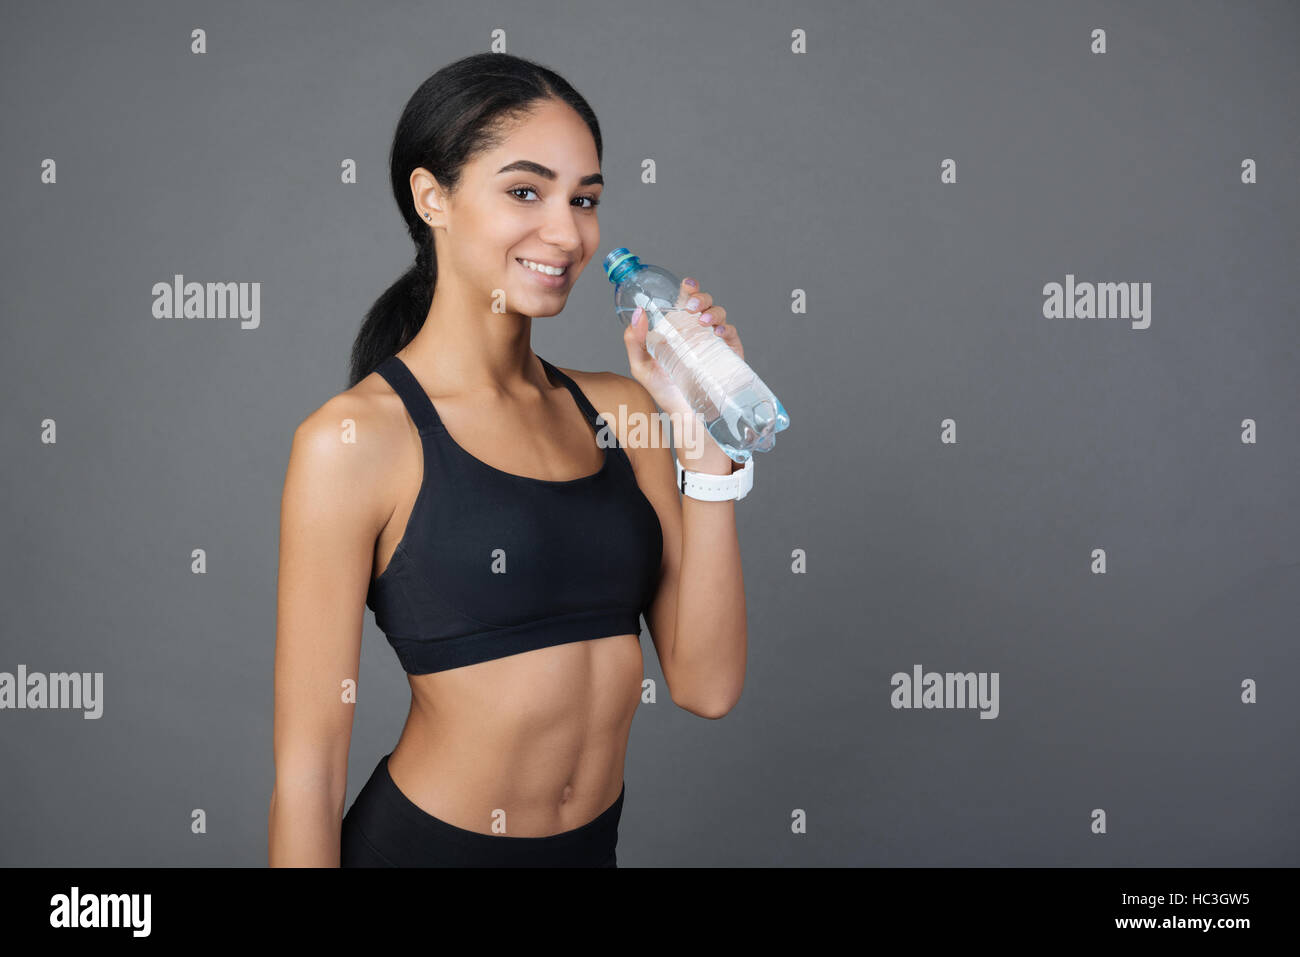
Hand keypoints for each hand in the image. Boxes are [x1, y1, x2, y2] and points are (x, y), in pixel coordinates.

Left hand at [621, 276, 743, 420]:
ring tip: (702, 321)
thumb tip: (638, 313)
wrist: (686, 415)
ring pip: (719, 314)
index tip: (686, 286)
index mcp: (678, 328)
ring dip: (712, 312)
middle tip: (691, 307)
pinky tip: (716, 333)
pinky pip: (731, 334)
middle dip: (700, 297)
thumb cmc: (664, 391)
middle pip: (704, 302)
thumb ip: (634, 341)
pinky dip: (725, 328)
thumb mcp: (642, 366)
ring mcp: (714, 340)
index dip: (688, 288)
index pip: (685, 300)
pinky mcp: (729, 352)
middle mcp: (697, 331)